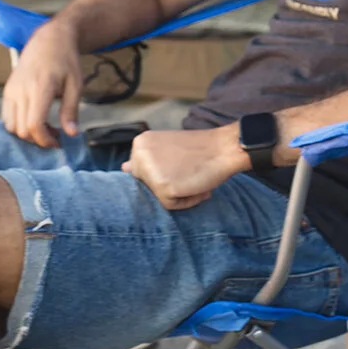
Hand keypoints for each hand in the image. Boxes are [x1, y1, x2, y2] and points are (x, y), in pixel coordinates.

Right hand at [2, 22, 83, 147]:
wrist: (48, 40)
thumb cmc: (65, 61)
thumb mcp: (76, 85)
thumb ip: (71, 110)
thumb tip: (71, 134)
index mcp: (40, 88)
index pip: (34, 124)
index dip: (45, 140)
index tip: (58, 142)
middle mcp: (21, 90)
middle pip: (22, 129)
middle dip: (38, 139)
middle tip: (55, 134)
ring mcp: (11, 90)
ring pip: (11, 126)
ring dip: (27, 133)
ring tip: (45, 127)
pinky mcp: (7, 90)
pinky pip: (6, 117)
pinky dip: (18, 124)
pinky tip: (34, 119)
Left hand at [125, 126, 246, 210]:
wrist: (225, 148)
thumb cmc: (200, 150)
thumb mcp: (166, 148)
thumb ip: (145, 159)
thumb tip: (123, 169)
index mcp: (139, 143)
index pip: (143, 174)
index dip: (166, 172)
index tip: (180, 163)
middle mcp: (139, 155)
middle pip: (149, 187)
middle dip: (170, 184)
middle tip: (188, 169)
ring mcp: (150, 171)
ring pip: (160, 197)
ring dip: (178, 193)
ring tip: (193, 176)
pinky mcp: (162, 187)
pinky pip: (172, 205)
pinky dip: (187, 200)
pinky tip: (197, 184)